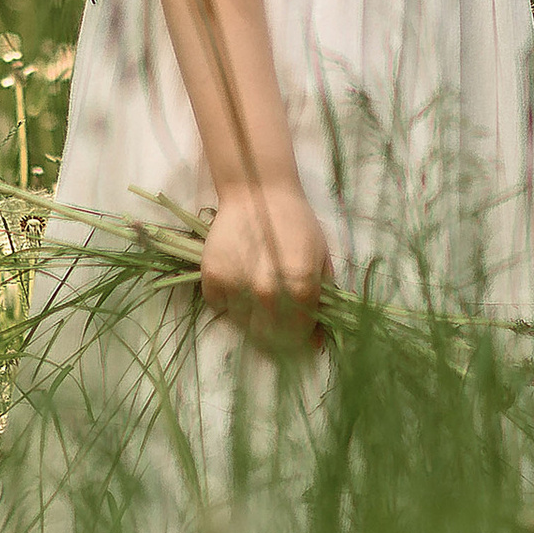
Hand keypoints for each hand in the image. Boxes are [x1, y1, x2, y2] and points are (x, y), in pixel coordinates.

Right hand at [198, 182, 332, 353]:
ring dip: (252, 315)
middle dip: (276, 331)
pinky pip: (221, 306)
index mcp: (300, 288)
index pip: (298, 336)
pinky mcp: (212, 279)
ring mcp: (236, 287)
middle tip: (279, 314)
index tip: (301, 331)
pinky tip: (240, 278)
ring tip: (257, 288)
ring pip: (243, 324)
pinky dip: (229, 300)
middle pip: (268, 337)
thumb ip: (321, 301)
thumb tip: (316, 341)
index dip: (302, 336)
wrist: (258, 191)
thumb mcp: (321, 259)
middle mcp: (267, 293)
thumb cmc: (296, 223)